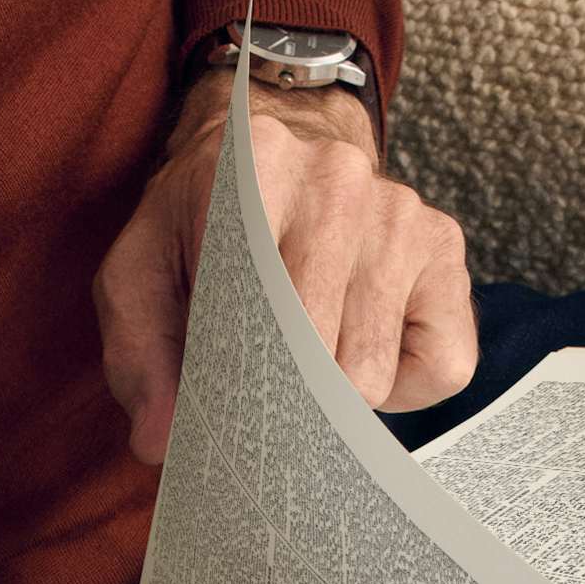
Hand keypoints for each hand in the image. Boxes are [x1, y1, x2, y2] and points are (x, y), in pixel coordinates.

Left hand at [94, 70, 477, 463]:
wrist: (286, 142)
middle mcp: (339, 181)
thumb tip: (158, 441)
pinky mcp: (446, 248)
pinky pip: (441, 367)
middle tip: (264, 383)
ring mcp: (402, 213)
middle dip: (285, 396)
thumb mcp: (143, 268)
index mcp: (255, 171)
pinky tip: (365, 344)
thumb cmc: (209, 224)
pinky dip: (404, 385)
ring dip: (338, 387)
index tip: (224, 410)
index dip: (236, 388)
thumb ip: (138, 350)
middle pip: (316, 363)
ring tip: (312, 347)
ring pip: (371, 375)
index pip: (250, 323)